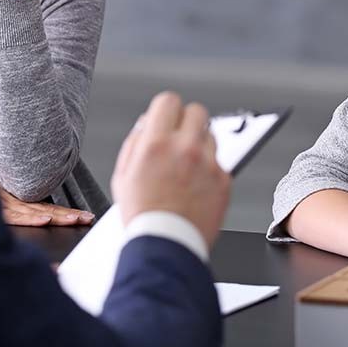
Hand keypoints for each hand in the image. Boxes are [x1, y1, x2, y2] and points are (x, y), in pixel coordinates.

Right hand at [0, 183, 94, 226]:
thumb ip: (14, 205)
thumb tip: (37, 213)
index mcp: (14, 200)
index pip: (44, 208)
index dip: (64, 213)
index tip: (85, 216)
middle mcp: (11, 201)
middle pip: (44, 209)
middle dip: (67, 216)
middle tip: (88, 218)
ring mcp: (2, 205)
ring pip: (34, 212)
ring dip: (56, 217)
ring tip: (75, 220)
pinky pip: (14, 215)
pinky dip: (29, 218)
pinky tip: (43, 220)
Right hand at [111, 92, 230, 249]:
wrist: (166, 246)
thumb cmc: (143, 216)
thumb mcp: (123, 176)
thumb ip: (135, 143)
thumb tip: (146, 124)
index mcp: (156, 144)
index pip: (169, 101)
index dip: (166, 108)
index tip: (167, 117)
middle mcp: (185, 149)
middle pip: (197, 111)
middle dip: (188, 121)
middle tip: (181, 136)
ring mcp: (208, 164)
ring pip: (211, 135)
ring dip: (200, 145)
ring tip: (187, 167)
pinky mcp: (224, 181)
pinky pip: (220, 162)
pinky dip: (210, 170)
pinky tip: (197, 185)